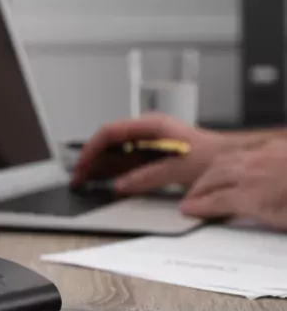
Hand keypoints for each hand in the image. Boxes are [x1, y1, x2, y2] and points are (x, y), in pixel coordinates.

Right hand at [71, 113, 226, 193]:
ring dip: (99, 167)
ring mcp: (148, 144)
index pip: (110, 132)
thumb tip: (119, 185)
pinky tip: (103, 182)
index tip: (82, 165)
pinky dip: (112, 172)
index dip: (91, 148)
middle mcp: (146, 132)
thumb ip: (147, 177)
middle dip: (90, 160)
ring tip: (85, 182)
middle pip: (108, 143)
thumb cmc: (212, 155)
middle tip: (78, 178)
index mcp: (150, 125)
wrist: (232, 160)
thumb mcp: (179, 167)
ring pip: (114, 153)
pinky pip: (124, 162)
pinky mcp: (150, 157)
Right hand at [180, 138, 286, 229]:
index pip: (215, 201)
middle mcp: (253, 171)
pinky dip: (232, 157)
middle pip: (214, 176)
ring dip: (211, 171)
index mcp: (252, 195)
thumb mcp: (281, 220)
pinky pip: (245, 148)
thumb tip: (238, 214)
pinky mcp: (278, 144)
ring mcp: (264, 154)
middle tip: (192, 197)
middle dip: (200, 188)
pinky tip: (233, 161)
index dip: (198, 207)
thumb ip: (254, 215)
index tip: (188, 209)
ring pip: (226, 159)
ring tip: (207, 179)